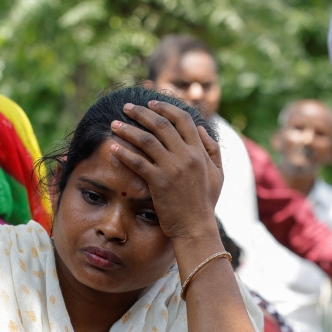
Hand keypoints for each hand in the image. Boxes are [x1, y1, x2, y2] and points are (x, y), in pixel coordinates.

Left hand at [108, 100, 223, 241]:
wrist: (196, 227)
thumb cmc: (205, 203)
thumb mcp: (218, 174)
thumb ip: (212, 149)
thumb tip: (201, 129)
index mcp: (199, 151)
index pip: (183, 119)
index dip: (165, 108)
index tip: (151, 103)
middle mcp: (186, 155)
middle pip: (161, 124)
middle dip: (141, 112)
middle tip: (126, 107)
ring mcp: (172, 168)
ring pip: (146, 140)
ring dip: (128, 129)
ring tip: (114, 124)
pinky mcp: (159, 182)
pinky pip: (137, 161)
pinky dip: (124, 152)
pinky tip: (113, 148)